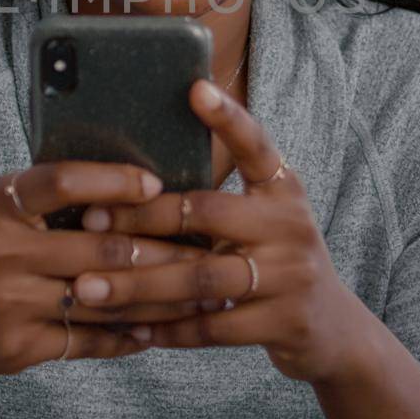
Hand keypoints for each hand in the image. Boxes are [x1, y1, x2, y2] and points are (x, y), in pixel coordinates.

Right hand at [0, 161, 207, 384]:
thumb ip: (47, 197)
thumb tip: (132, 183)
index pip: (60, 182)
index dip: (112, 182)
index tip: (156, 185)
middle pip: (98, 247)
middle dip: (161, 249)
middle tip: (207, 247)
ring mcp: (8, 303)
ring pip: (104, 299)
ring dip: (158, 298)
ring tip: (199, 291)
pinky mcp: (18, 347)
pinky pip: (88, 340)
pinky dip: (127, 335)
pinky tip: (158, 328)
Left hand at [68, 79, 379, 385]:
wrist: (331, 328)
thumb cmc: (274, 261)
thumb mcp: (262, 220)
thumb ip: (217, 202)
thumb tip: (132, 180)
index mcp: (283, 190)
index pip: (256, 146)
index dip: (228, 118)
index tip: (195, 88)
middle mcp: (291, 225)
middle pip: (208, 212)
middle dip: (143, 217)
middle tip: (91, 218)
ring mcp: (290, 275)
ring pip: (201, 278)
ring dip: (138, 285)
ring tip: (87, 287)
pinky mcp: (284, 322)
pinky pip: (211, 328)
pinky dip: (166, 329)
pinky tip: (128, 329)